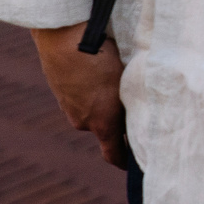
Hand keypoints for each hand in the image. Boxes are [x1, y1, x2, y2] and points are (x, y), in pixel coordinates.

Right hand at [31, 24, 128, 167]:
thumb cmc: (103, 57)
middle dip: (118, 118)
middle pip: (105, 126)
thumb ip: (133, 99)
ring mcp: (67, 107)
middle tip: (132, 100)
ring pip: (92, 109)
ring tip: (111, 79)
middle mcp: (83, 121)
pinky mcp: (59, 92)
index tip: (133, 164)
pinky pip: (79, 97)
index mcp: (103, 122)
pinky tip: (95, 70)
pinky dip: (88, 90)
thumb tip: (144, 108)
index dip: (124, 161)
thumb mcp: (127, 79)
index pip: (113, 154)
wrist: (65, 38)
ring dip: (101, 101)